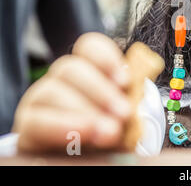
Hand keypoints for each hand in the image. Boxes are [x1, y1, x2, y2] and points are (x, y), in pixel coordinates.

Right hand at [12, 32, 131, 152]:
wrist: (89, 168)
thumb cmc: (109, 137)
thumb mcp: (124, 120)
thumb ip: (128, 105)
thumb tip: (136, 100)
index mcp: (88, 72)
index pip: (89, 48)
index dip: (106, 58)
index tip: (125, 81)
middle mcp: (61, 82)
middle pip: (70, 68)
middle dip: (100, 90)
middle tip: (124, 113)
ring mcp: (40, 102)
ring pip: (51, 90)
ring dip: (83, 109)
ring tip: (109, 132)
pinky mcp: (27, 129)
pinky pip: (36, 121)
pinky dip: (61, 126)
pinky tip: (82, 133)